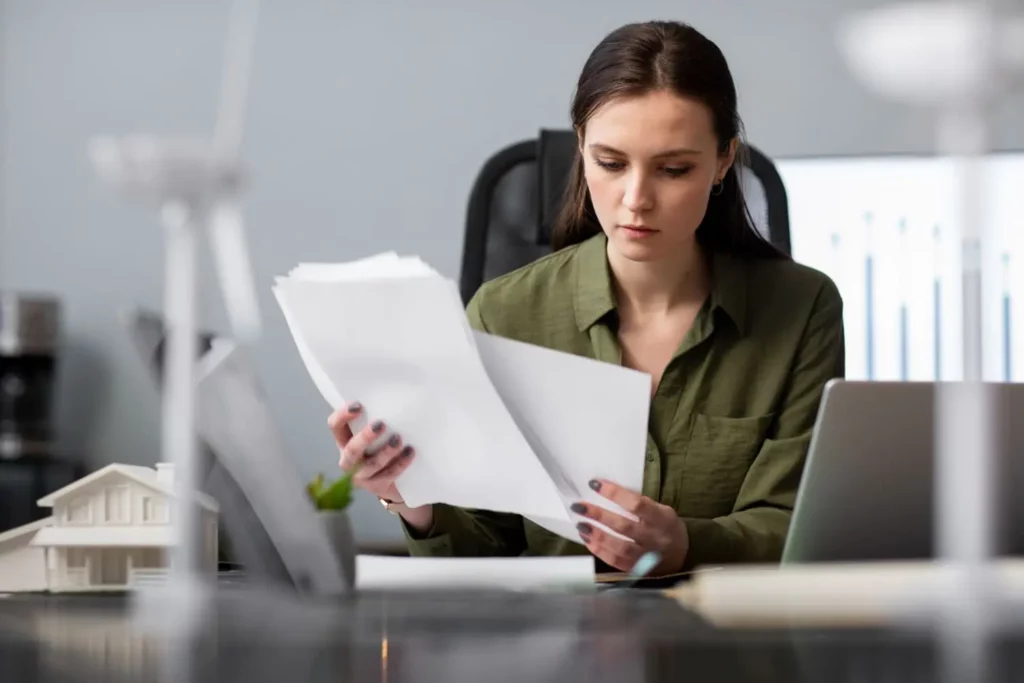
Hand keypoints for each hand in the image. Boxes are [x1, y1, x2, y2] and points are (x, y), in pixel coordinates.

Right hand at [327, 402, 414, 502]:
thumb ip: (376, 420)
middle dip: (366, 437)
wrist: (394, 481)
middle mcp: (349, 459)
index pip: (335, 426)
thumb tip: (394, 397)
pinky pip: (389, 474)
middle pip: (352, 449)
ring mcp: (361, 475)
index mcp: (344, 441)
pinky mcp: (377, 486)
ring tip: (398, 439)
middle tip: (381, 424)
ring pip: (372, 464)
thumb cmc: (383, 447)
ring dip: (386, 451)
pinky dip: (400, 463)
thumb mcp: (375, 434)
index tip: (359, 406)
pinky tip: (410, 452)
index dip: (343, 416)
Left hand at [570, 479, 688, 574]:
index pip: (637, 504)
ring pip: (619, 547)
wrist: (683, 556)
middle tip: (579, 506)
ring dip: (596, 536)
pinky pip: (617, 561)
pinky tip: (588, 541)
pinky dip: (600, 551)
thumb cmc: (667, 527)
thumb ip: (641, 505)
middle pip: (624, 526)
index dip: (614, 493)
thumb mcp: (662, 510)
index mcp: (663, 518)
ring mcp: (647, 557)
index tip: (594, 484)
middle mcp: (655, 538)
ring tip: (581, 525)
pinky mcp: (638, 569)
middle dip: (598, 516)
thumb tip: (606, 494)